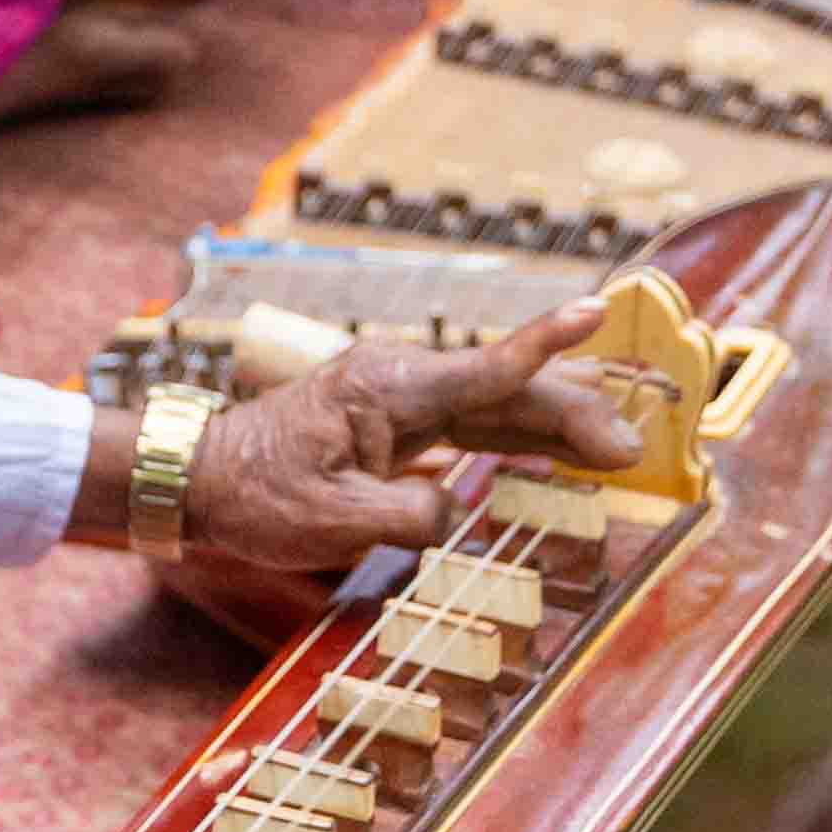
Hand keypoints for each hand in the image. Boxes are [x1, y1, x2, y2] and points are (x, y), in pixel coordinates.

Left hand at [173, 301, 648, 582]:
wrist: (199, 481)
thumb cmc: (254, 497)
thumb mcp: (330, 520)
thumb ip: (407, 515)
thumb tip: (454, 510)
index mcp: (386, 389)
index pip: (483, 369)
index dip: (544, 345)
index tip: (594, 312)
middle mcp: (400, 382)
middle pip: (506, 390)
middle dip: (575, 413)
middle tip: (632, 448)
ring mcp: (400, 400)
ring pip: (496, 407)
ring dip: (556, 428)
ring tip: (617, 450)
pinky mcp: (398, 425)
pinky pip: (473, 427)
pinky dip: (520, 441)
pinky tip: (560, 456)